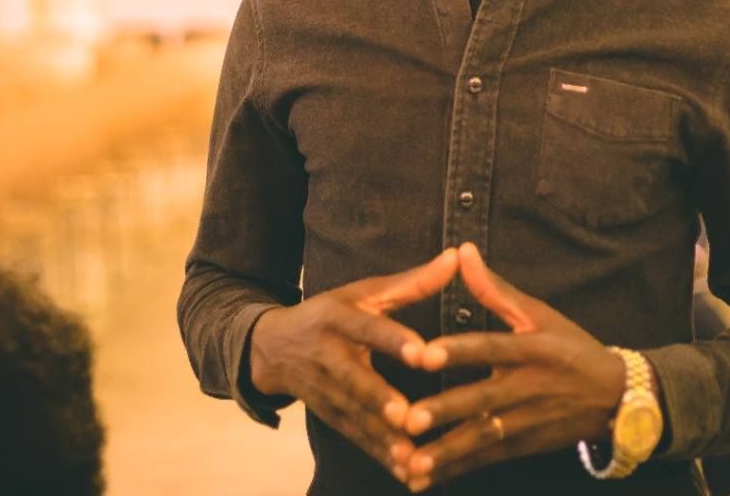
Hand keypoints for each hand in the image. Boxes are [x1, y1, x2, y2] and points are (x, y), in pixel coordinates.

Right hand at [249, 249, 458, 479]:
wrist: (273, 347)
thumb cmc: (332, 313)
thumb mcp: (365, 292)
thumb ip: (413, 281)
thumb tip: (456, 256)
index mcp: (338, 317)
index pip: (368, 328)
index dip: (394, 341)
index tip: (423, 354)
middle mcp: (326, 355)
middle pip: (353, 379)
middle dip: (377, 399)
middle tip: (405, 416)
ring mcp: (323, 390)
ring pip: (353, 415)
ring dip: (381, 438)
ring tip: (411, 456)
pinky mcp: (327, 415)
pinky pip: (354, 437)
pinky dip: (378, 455)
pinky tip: (405, 472)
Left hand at [398, 243, 628, 491]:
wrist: (616, 398)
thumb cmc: (571, 349)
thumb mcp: (539, 314)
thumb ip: (495, 288)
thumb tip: (462, 251)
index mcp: (531, 348)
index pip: (491, 347)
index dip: (458, 350)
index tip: (424, 354)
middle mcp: (528, 386)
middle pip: (482, 399)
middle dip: (446, 411)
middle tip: (408, 419)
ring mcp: (527, 421)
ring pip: (482, 438)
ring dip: (446, 452)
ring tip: (410, 462)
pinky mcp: (525, 446)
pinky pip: (486, 459)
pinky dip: (456, 470)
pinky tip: (422, 478)